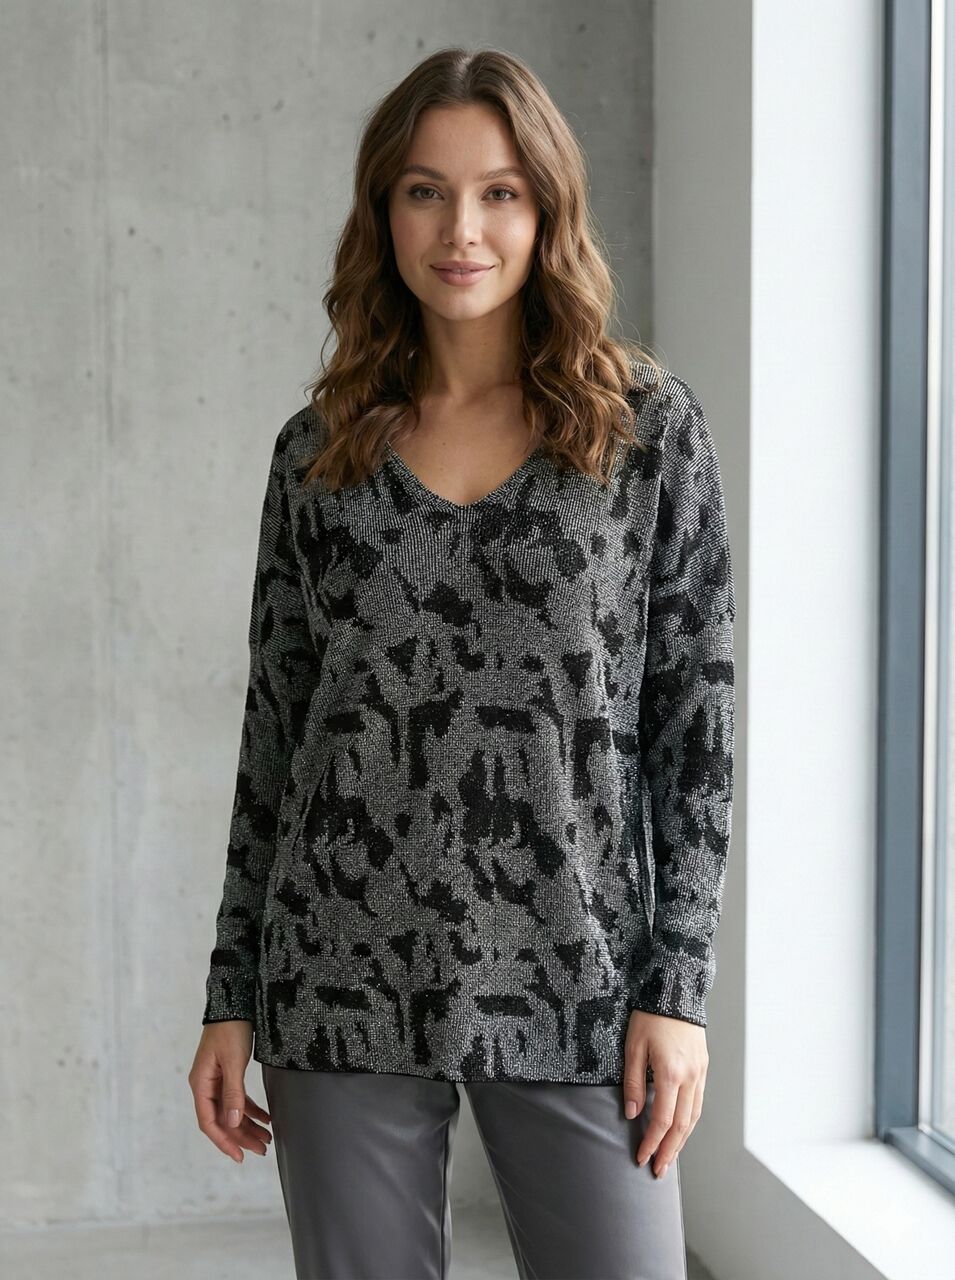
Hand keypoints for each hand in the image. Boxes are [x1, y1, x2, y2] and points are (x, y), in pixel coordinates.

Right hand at [189, 1021, 272, 1162]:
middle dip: (241, 1136)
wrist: (234, 1003)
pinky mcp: (228, 1073)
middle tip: (262, 1149)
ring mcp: (216, 1080)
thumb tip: (232, 1122)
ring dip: (248, 1125)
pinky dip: (251, 1109)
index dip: (224, 1141)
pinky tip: (265, 1118)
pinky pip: (238, 1098)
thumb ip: (233, 1093)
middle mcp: (206, 1085)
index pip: (209, 1122)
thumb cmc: (230, 1029)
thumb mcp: (233, 1062)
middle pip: (222, 1119)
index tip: (240, 1156)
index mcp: (201, 1084)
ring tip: (267, 1138)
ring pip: (231, 1111)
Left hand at [622, 1009, 707, 1178]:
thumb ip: (633, 1083)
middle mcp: (690, 1077)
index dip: (651, 1142)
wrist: (676, 989)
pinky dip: (690, 1122)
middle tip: (658, 1170)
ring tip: (671, 1158)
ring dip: (682, 1141)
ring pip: (694, 1117)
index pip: (661, 1120)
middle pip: (682, 1125)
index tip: (641, 1158)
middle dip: (669, 1151)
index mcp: (671, 1073)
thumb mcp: (633, 1047)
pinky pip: (699, 1102)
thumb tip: (631, 1113)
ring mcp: (700, 1072)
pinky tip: (682, 1130)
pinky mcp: (703, 1067)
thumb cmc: (650, 1015)